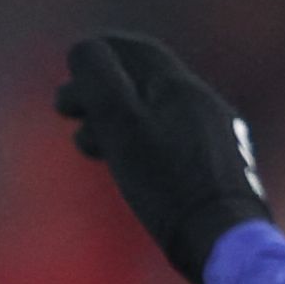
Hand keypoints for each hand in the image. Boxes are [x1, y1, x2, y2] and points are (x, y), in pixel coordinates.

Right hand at [56, 31, 269, 283]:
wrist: (219, 234)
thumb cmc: (165, 182)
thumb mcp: (122, 128)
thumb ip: (100, 84)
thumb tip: (83, 49)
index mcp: (178, 87)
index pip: (138, 51)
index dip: (102, 51)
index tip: (73, 59)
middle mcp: (201, 100)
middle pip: (144, 83)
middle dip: (101, 90)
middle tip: (65, 108)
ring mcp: (213, 132)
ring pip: (155, 113)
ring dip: (116, 120)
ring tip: (87, 141)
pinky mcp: (217, 164)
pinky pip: (169, 138)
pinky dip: (138, 141)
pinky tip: (129, 163)